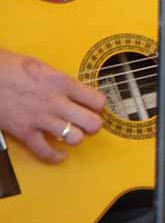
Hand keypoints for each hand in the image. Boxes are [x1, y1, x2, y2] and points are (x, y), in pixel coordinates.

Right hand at [0, 48, 104, 162]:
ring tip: (72, 134)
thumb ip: (58, 80)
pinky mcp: (24, 132)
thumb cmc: (6, 66)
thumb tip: (70, 89)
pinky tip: (59, 154)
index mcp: (61, 82)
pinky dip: (55, 156)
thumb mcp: (39, 66)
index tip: (93, 106)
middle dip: (93, 125)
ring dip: (75, 138)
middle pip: (92, 123)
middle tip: (87, 123)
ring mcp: (41, 119)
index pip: (97, 100)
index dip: (97, 105)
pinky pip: (46, 152)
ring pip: (75, 138)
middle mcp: (55, 102)